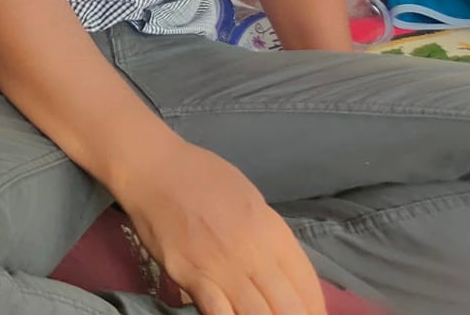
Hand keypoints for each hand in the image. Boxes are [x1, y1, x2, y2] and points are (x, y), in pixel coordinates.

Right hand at [109, 138, 325, 314]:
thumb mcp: (251, 200)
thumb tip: (281, 270)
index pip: (307, 285)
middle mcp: (254, 253)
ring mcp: (221, 266)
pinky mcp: (191, 275)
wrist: (154, 168)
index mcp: (273, 232)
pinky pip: (218, 311)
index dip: (315, 310)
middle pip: (288, 307)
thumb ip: (267, 237)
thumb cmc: (203, 177)